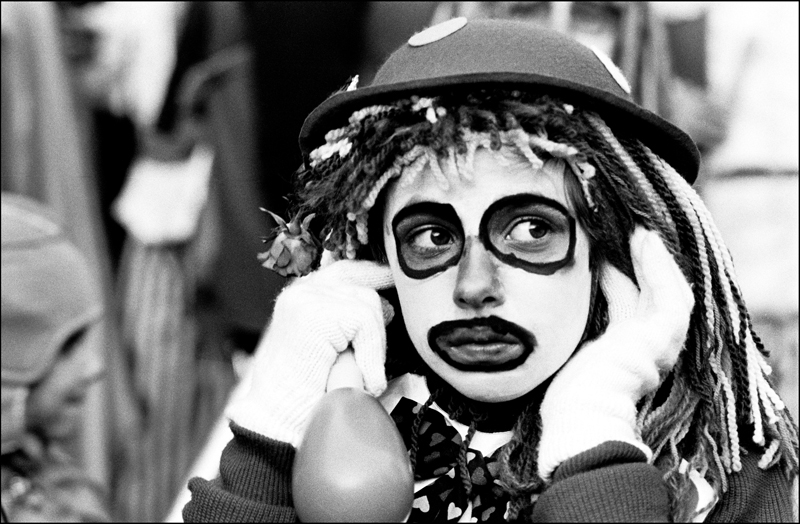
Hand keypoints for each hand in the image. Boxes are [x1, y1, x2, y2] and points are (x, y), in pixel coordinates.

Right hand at [226, 260, 393, 446]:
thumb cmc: (308, 393)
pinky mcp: (314, 312)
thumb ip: (354, 323)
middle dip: (377, 325)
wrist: (280, 422)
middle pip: (362, 286)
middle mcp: (301, 291)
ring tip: (365, 379)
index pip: (347, 270)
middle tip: (372, 366)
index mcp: (304, 295)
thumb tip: (389, 305)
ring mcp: (305, 298)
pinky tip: (366, 380)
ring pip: (368, 305)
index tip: (392, 280)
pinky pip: (364, 323)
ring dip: (374, 347)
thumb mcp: (337, 349)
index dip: (374, 274)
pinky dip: (371, 355)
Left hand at [537, 227, 693, 480]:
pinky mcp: (660, 339)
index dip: (617, 278)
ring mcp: (657, 346)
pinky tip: (645, 241)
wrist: (580, 421)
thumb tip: (541, 310)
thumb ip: (566, 332)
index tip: (600, 254)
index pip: (626, 306)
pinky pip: (668, 294)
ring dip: (653, 259)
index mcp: (623, 356)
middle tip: (623, 234)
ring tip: (638, 232)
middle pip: (649, 295)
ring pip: (667, 291)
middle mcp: (646, 351)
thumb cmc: (564, 399)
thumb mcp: (564, 353)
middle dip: (639, 264)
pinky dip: (659, 266)